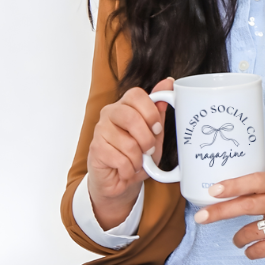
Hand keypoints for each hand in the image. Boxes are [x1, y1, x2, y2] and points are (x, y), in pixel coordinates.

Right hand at [85, 77, 172, 228]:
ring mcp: (100, 130)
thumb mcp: (154, 134)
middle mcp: (110, 114)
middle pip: (130, 116)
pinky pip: (120, 159)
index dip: (150, 112)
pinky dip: (129, 169)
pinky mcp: (95, 149)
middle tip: (148, 150)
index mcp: (125, 106)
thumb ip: (159, 111)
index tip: (157, 128)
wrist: (120, 182)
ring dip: (138, 159)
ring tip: (136, 162)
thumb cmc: (136, 156)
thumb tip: (169, 83)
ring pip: (127, 142)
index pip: (135, 95)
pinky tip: (126, 169)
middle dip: (146, 139)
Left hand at [194, 171, 264, 264]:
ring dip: (238, 238)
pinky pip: (258, 249)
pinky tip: (253, 250)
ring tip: (238, 240)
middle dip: (220, 211)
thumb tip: (225, 182)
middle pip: (247, 205)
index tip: (213, 190)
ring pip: (250, 231)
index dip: (233, 185)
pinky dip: (250, 251)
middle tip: (200, 217)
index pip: (256, 181)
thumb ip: (261, 188)